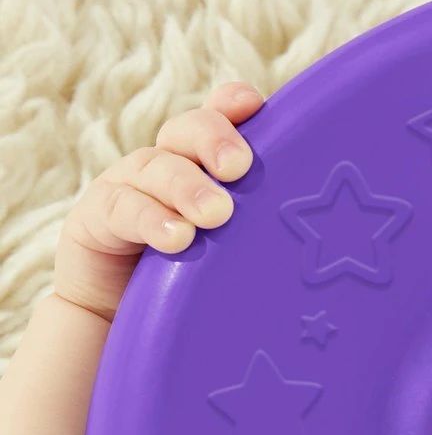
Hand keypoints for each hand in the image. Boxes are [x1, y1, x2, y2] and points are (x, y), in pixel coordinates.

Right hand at [52, 81, 263, 323]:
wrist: (124, 328)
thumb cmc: (197, 294)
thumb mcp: (238, 261)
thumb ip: (265, 240)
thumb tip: (332, 249)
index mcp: (204, 172)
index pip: (218, 122)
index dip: (232, 106)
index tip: (254, 106)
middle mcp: (166, 170)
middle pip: (186, 132)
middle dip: (213, 140)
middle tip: (239, 167)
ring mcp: (128, 189)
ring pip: (155, 167)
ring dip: (187, 186)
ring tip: (216, 214)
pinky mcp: (95, 219)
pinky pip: (122, 208)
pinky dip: (151, 219)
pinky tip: (177, 238)